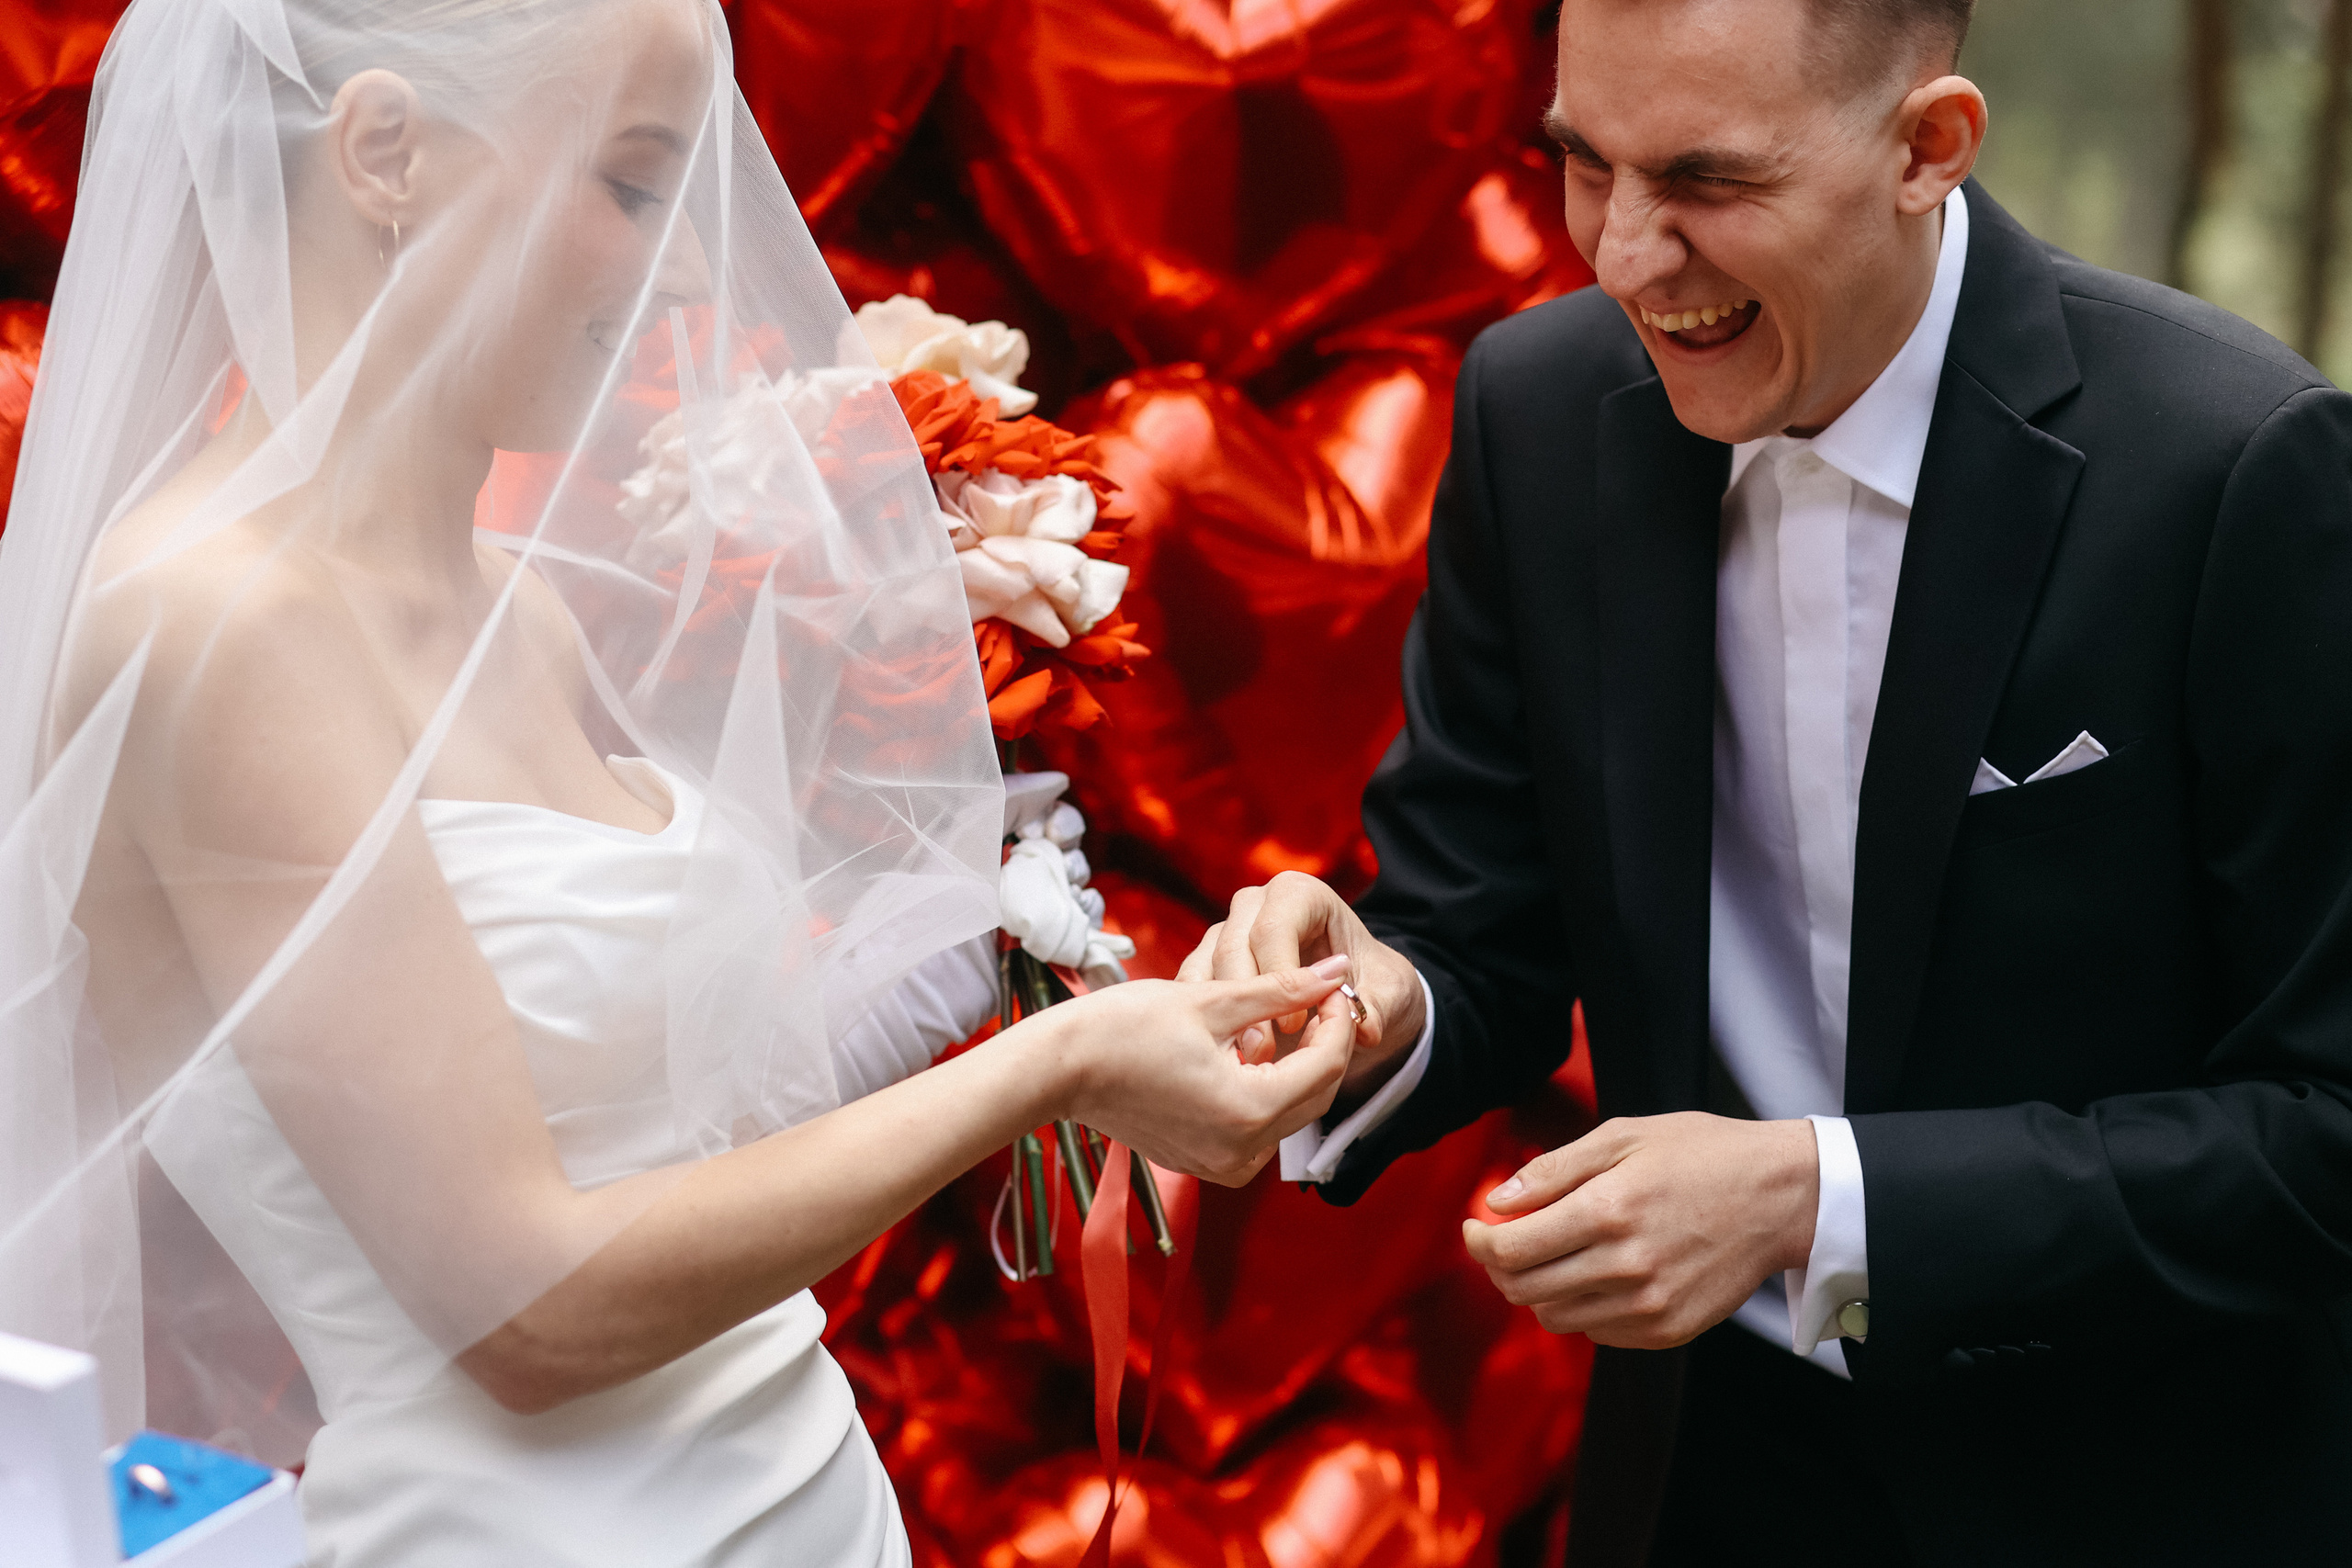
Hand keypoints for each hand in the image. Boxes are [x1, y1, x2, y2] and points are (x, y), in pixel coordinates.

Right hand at [1041, 955, 1356, 1185]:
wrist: (1060, 1069)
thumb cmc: (1125, 1028)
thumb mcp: (1213, 999)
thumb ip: (1282, 989)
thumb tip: (1336, 973)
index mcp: (1250, 1111)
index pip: (1326, 1066)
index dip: (1337, 1019)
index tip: (1331, 984)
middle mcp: (1243, 1152)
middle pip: (1315, 1096)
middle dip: (1324, 1045)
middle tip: (1316, 999)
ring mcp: (1222, 1164)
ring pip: (1290, 1114)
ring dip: (1297, 1070)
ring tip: (1285, 1021)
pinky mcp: (1204, 1162)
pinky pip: (1258, 1130)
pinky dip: (1266, 1092)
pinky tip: (1253, 1053)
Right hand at [1176, 870, 1424, 1105]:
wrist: (1348, 991)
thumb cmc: (1373, 980)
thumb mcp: (1387, 991)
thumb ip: (1376, 1007)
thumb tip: (1368, 1029)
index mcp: (1298, 894)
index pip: (1274, 929)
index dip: (1283, 978)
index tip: (1297, 1025)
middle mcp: (1255, 906)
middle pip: (1233, 949)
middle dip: (1248, 1005)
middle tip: (1263, 1052)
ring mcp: (1224, 934)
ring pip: (1206, 971)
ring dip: (1221, 1020)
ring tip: (1246, 1060)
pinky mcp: (1206, 965)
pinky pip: (1191, 993)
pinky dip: (1204, 1027)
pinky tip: (1223, 1061)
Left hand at [1462, 1113, 1818, 1347]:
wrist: (1781, 1197)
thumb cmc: (1700, 1154)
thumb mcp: (1624, 1136)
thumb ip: (1553, 1170)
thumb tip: (1496, 1201)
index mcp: (1609, 1210)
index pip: (1511, 1250)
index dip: (1478, 1241)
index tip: (1475, 1225)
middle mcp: (1626, 1266)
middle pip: (1524, 1290)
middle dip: (1500, 1266)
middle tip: (1506, 1240)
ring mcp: (1649, 1306)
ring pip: (1554, 1317)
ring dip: (1539, 1288)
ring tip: (1555, 1253)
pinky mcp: (1669, 1330)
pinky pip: (1596, 1332)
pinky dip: (1581, 1306)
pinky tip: (1599, 1272)